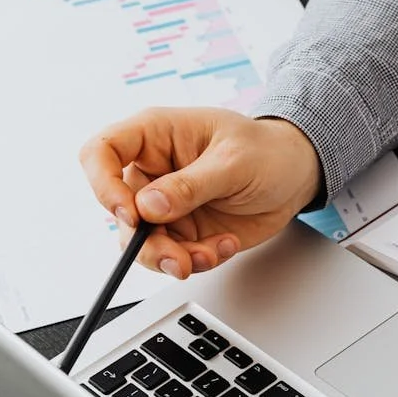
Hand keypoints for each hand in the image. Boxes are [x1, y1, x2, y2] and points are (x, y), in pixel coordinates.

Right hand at [80, 107, 321, 278]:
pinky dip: (196, 261)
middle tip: (176, 258)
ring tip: (206, 255)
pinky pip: (172, 256)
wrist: (296, 176)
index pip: (101, 152)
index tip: (129, 214)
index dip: (103, 184)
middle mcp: (153, 171)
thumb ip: (190, 185)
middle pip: (119, 211)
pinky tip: (223, 246)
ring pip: (141, 243)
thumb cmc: (267, 151)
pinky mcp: (183, 231)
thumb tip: (148, 206)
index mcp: (155, 135)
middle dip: (146, 243)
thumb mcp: (234, 162)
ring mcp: (165, 205)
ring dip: (171, 259)